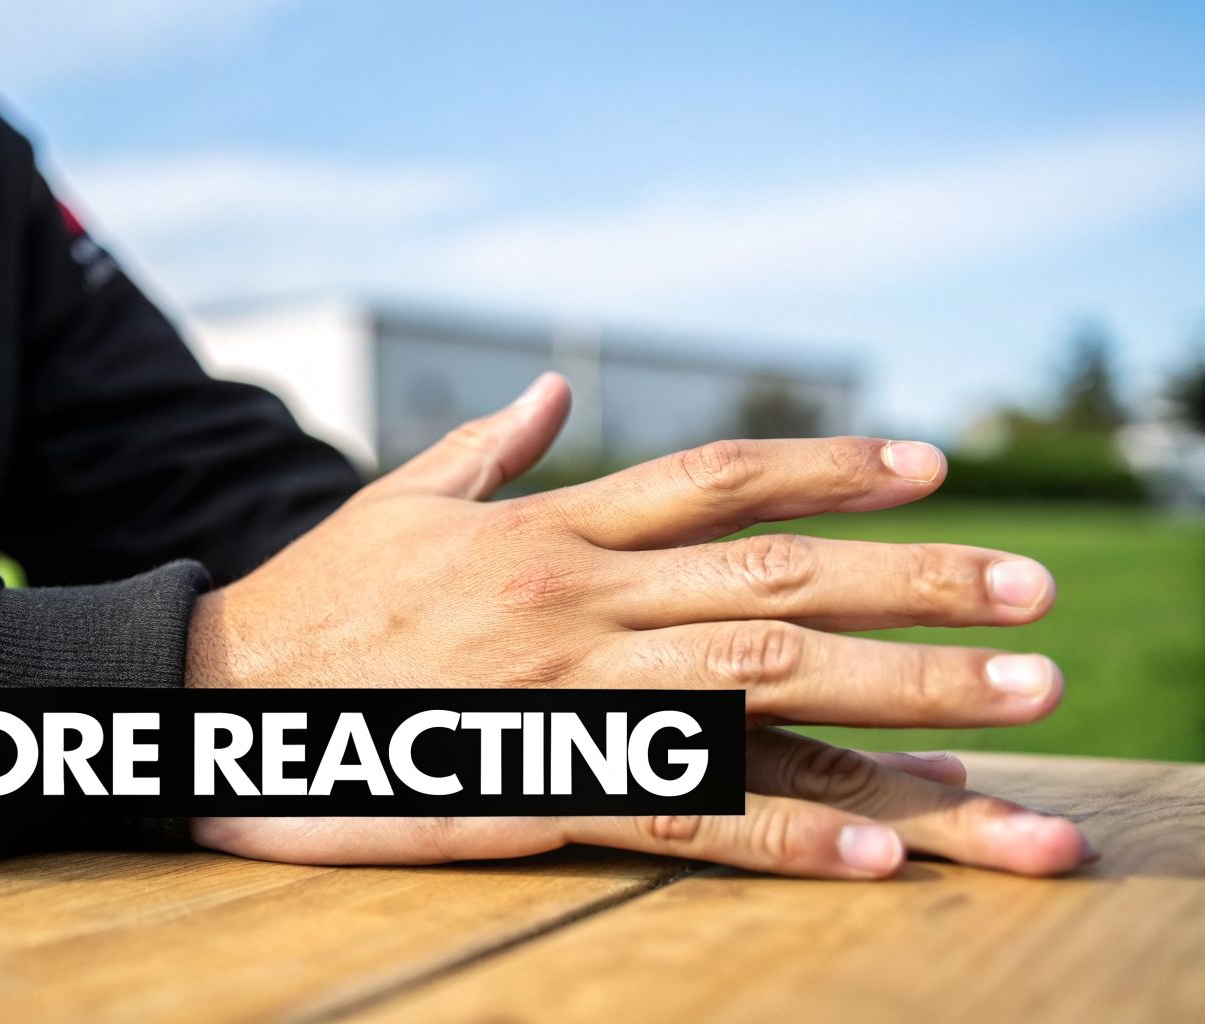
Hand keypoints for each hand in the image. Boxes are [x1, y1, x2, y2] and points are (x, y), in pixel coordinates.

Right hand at [187, 373, 1090, 877]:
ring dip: (898, 695)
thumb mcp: (400, 503)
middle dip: (918, 584)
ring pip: (757, 683)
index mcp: (547, 530)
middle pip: (776, 579)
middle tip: (1035, 599)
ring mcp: (557, 687)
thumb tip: (564, 391)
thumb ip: (494, 449)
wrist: (211, 693)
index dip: (832, 471)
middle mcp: (572, 595)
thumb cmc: (308, 601)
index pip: (717, 482)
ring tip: (1016, 709)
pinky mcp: (530, 780)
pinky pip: (677, 803)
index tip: (933, 467)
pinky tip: (874, 849)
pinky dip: (782, 827)